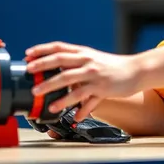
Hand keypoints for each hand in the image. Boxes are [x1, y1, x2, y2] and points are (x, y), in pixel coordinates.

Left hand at [25, 41, 141, 120]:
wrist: (136, 70)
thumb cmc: (111, 66)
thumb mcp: (92, 60)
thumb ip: (75, 65)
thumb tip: (55, 73)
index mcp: (82, 52)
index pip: (58, 47)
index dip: (42, 50)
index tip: (28, 54)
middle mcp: (87, 60)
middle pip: (60, 60)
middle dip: (42, 66)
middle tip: (28, 72)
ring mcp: (94, 74)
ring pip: (69, 80)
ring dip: (52, 87)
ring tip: (40, 95)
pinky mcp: (102, 88)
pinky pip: (85, 99)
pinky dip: (77, 108)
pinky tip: (72, 115)